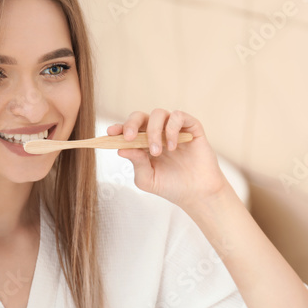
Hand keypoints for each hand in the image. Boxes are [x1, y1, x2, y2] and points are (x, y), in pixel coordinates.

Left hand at [108, 109, 230, 210]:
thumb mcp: (147, 179)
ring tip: (157, 152)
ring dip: (153, 131)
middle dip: (131, 124)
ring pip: (158, 113)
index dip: (118, 128)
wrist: (198, 194)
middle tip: (129, 138)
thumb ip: (136, 163)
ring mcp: (174, 129)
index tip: (110, 133)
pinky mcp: (191, 127)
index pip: (128, 130)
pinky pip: (178, 116)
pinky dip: (171, 128)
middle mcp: (158, 133)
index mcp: (144, 143)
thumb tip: (120, 149)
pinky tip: (172, 146)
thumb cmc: (172, 186)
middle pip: (140, 116)